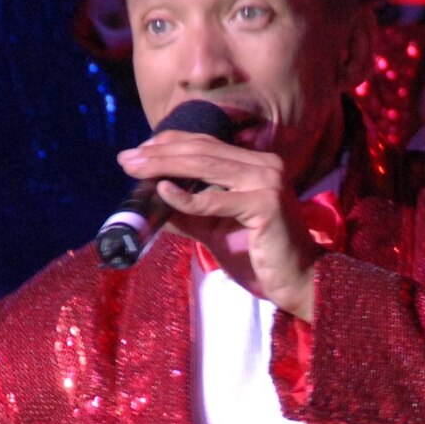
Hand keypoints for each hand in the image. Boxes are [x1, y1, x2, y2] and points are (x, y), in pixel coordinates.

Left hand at [117, 131, 320, 317]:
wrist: (297, 281)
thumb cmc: (258, 256)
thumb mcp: (215, 228)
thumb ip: (188, 213)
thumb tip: (151, 201)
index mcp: (256, 165)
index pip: (207, 144)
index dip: (170, 142)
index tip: (138, 149)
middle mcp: (265, 165)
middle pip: (202, 150)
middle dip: (159, 152)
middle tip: (126, 158)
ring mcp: (267, 181)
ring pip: (206, 166)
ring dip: (165, 165)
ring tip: (135, 168)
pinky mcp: (265, 204)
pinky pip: (214, 199)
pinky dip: (185, 197)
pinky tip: (162, 190)